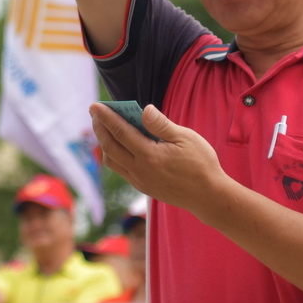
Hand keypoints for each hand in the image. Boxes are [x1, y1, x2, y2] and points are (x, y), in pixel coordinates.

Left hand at [89, 103, 227, 215]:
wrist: (208, 196)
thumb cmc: (201, 164)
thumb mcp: (185, 138)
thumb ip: (161, 124)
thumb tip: (144, 110)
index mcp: (149, 155)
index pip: (120, 132)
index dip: (106, 117)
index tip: (95, 106)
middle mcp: (139, 170)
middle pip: (109, 146)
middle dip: (100, 128)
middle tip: (95, 112)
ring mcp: (139, 181)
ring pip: (111, 161)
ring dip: (104, 143)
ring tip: (104, 127)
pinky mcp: (143, 187)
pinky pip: (120, 170)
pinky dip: (113, 155)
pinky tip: (119, 146)